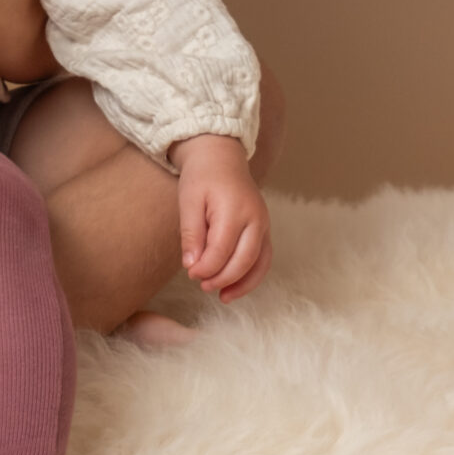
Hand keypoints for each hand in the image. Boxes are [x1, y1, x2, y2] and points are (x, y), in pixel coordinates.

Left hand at [171, 135, 269, 301]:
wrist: (221, 158)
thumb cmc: (202, 178)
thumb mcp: (188, 201)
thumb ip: (191, 234)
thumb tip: (192, 266)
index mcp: (235, 209)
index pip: (221, 249)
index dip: (206, 268)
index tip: (190, 273)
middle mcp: (256, 218)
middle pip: (244, 260)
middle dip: (222, 278)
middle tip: (201, 285)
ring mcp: (264, 224)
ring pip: (260, 263)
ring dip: (242, 284)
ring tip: (222, 297)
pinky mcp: (265, 230)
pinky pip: (264, 259)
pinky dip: (252, 276)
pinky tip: (234, 287)